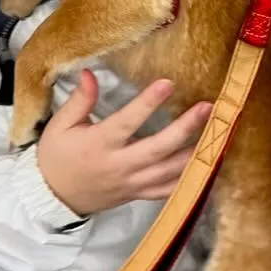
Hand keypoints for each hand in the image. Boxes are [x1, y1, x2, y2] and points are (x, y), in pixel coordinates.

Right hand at [36, 71, 211, 216]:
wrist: (53, 197)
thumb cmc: (56, 157)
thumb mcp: (60, 125)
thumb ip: (79, 100)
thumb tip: (88, 72)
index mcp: (99, 144)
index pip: (127, 122)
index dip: (147, 103)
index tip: (167, 83)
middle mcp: (119, 166)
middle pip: (158, 149)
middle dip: (185, 128)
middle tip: (207, 108)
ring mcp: (132, 184)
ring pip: (169, 172)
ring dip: (195, 153)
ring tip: (218, 133)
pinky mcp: (138, 195)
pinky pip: (169, 191)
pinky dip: (190, 181)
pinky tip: (208, 165)